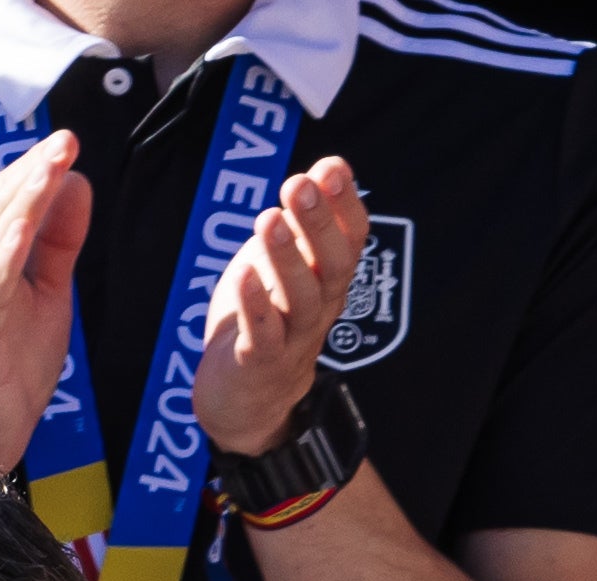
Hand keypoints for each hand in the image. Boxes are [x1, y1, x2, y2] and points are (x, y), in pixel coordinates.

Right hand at [0, 129, 94, 475]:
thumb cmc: (5, 370)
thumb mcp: (46, 296)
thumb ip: (59, 243)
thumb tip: (76, 185)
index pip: (7, 202)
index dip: (36, 170)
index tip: (67, 142)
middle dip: (33, 171)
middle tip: (65, 138)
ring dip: (24, 198)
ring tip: (51, 164)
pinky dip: (6, 252)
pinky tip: (24, 226)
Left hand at [189, 153, 365, 464]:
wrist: (247, 399)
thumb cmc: (268, 318)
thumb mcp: (289, 263)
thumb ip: (308, 220)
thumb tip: (332, 165)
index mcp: (328, 279)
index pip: (351, 241)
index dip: (346, 205)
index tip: (333, 168)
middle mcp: (319, 307)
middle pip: (331, 266)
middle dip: (318, 224)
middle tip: (300, 185)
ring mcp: (292, 338)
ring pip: (300, 300)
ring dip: (287, 258)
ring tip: (270, 220)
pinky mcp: (259, 362)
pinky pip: (263, 335)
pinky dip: (255, 306)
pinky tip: (245, 275)